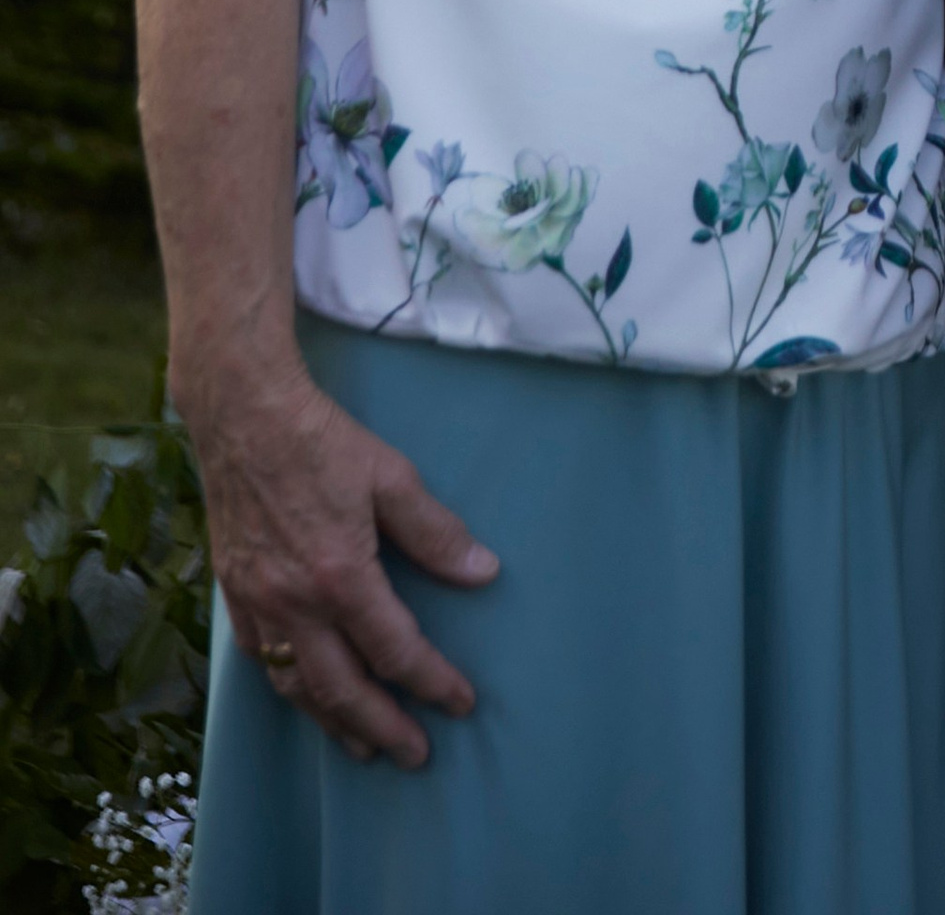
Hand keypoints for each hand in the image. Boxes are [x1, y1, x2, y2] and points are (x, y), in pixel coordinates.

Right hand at [187, 355, 497, 765]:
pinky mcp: (234, 596)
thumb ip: (436, 533)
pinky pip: (263, 662)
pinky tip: (307, 693)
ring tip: (365, 745)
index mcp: (341, 578)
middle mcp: (294, 606)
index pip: (395, 651)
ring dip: (334, 723)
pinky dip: (291, 689)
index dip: (431, 682)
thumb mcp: (392, 478)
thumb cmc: (323, 441)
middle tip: (415, 755)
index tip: (460, 703)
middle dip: (383, 728)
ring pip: (297, 688)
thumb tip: (484, 573)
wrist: (243, 416)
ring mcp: (258, 605)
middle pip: (342, 690)